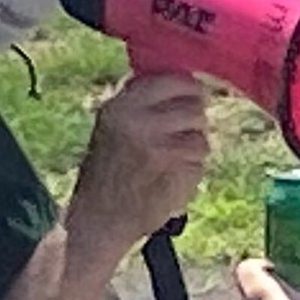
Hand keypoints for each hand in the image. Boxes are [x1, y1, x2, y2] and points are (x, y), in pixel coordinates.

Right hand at [65, 72, 209, 251]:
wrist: (98, 219)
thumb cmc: (106, 172)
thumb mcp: (111, 126)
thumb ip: (140, 104)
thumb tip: (181, 81)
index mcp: (122, 105)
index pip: (174, 79)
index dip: (189, 88)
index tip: (192, 95)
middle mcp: (141, 121)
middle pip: (195, 107)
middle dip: (195, 122)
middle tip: (182, 136)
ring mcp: (160, 146)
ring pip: (201, 138)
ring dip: (194, 151)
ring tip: (171, 163)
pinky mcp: (176, 172)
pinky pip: (200, 164)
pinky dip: (191, 174)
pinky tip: (170, 182)